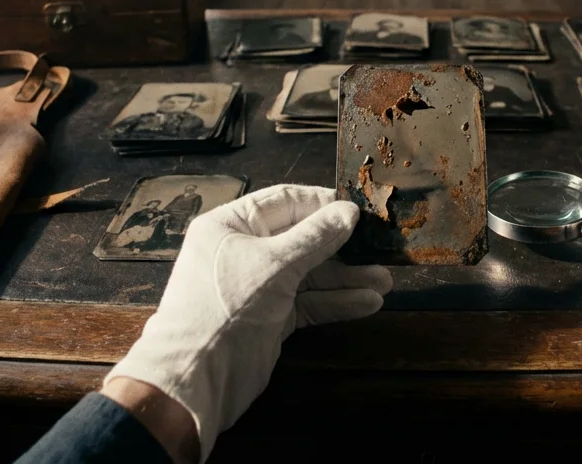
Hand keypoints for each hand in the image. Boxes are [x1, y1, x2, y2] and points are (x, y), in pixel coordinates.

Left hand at [105, 185, 392, 460]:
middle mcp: (245, 250)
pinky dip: (335, 302)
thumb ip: (316, 237)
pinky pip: (308, 302)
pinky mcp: (271, 317)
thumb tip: (350, 211)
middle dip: (342, 246)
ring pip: (310, 274)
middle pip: (302, 238)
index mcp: (232, 225)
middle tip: (382, 247)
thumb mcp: (274, 265)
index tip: (361, 209)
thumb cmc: (227, 307)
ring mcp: (258, 286)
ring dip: (346, 278)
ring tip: (384, 281)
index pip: (285, 201)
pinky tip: (368, 303)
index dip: (323, 204)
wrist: (196, 380)